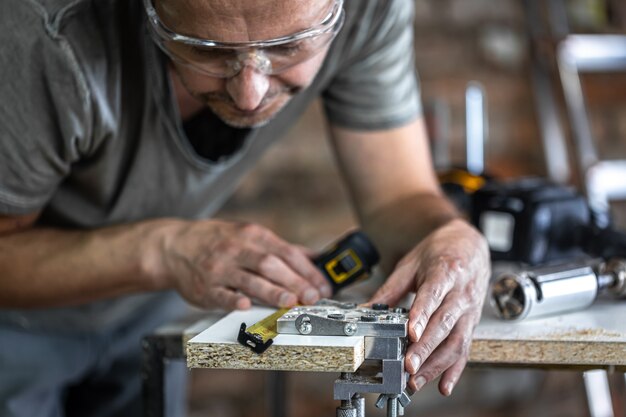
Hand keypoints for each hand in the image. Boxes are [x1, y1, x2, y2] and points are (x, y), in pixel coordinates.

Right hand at [153, 219, 331, 309]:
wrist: (174, 246)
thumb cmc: (217, 241)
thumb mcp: (248, 235)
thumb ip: (280, 247)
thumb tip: (314, 257)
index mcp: (251, 235)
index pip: (286, 252)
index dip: (307, 270)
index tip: (322, 285)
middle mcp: (236, 249)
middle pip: (270, 265)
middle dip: (294, 282)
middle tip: (312, 297)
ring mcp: (219, 268)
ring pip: (249, 279)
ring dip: (271, 291)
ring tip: (290, 302)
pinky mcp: (205, 287)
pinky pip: (221, 295)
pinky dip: (234, 300)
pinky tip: (247, 305)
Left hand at [369, 219, 489, 395]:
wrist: (470, 245)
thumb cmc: (439, 253)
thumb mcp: (411, 263)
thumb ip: (390, 289)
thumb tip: (365, 310)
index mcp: (445, 272)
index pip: (433, 296)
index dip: (422, 315)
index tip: (410, 334)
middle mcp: (461, 293)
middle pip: (444, 323)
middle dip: (426, 348)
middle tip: (409, 366)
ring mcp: (469, 310)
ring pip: (456, 341)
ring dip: (437, 364)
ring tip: (416, 379)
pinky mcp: (472, 323)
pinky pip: (466, 349)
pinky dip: (455, 369)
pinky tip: (443, 385)